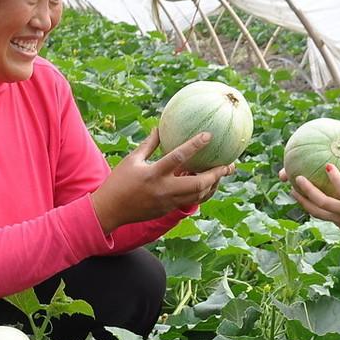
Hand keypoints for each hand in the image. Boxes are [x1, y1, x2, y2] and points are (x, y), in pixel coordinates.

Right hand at [90, 128, 233, 233]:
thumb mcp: (132, 160)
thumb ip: (149, 145)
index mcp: (153, 174)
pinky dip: (200, 193)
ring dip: (212, 185)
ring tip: (222, 174)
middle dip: (216, 175)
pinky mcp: (167, 210)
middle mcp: (164, 190)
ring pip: (197, 196)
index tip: (208, 135)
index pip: (178, 157)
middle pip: (197, 185)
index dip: (195, 145)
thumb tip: (159, 128)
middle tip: (229, 165)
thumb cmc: (119, 182)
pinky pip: (190, 201)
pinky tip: (207, 184)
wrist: (110, 211)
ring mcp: (167, 202)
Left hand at [283, 161, 339, 268]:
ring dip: (303, 201)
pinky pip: (321, 215)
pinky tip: (303, 197)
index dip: (336, 179)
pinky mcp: (338, 225)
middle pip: (323, 203)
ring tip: (292, 189)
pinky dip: (310, 206)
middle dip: (309, 190)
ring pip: (317, 212)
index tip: (328, 166)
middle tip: (298, 178)